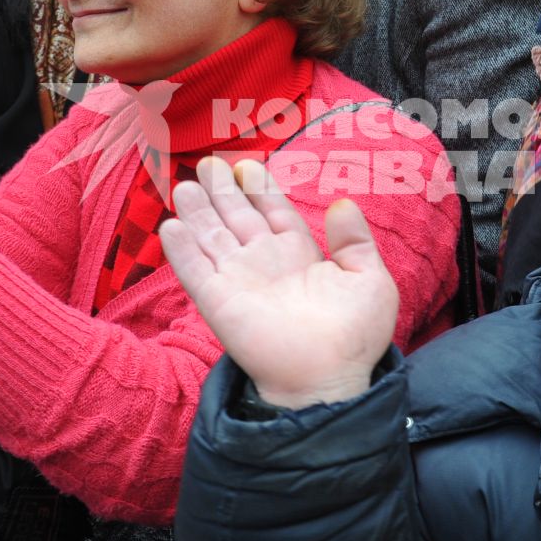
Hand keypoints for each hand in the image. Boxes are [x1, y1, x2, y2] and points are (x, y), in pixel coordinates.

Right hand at [159, 157, 397, 408]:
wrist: (326, 378)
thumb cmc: (354, 336)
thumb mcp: (370, 281)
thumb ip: (356, 241)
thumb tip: (343, 203)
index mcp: (300, 257)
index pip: (275, 213)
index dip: (261, 189)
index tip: (247, 165)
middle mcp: (266, 265)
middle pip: (239, 218)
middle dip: (224, 191)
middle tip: (208, 162)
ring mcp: (239, 282)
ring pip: (213, 237)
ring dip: (198, 211)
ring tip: (186, 184)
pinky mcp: (217, 302)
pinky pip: (194, 270)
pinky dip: (181, 249)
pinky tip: (170, 224)